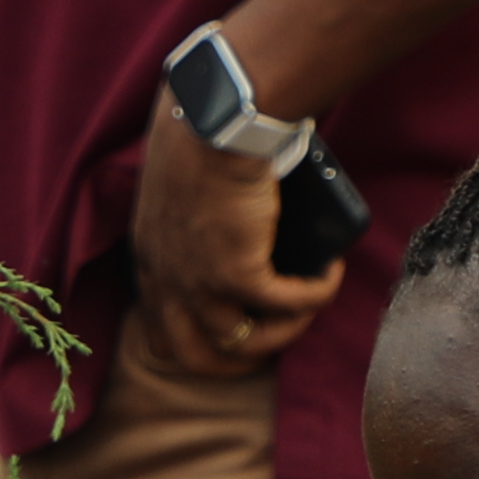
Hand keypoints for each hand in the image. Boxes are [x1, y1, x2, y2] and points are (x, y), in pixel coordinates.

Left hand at [121, 98, 348, 386]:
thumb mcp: (184, 184)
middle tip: (273, 342)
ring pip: (244, 341)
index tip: (236, 329)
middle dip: (235, 361)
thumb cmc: (204, 130)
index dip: (199, 339)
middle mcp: (166, 279)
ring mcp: (199, 282)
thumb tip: (243, 218)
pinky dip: (314, 297)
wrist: (217, 117)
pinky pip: (285, 307)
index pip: (160, 326)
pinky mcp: (238, 274)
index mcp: (149, 257)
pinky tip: (329, 275)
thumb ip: (198, 212)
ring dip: (285, 331)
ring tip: (310, 302)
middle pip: (191, 356)